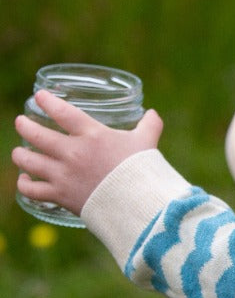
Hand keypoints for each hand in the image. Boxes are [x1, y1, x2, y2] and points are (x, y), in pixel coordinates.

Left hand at [12, 89, 163, 215]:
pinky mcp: (60, 195)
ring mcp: (63, 174)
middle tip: (21, 122)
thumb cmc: (142, 169)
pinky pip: (32, 190)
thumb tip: (153, 114)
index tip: (39, 96)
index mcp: (92, 135)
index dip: (48, 101)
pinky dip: (24, 184)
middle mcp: (72, 152)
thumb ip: (150, 125)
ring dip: (20, 154)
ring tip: (19, 151)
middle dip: (25, 126)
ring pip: (28, 161)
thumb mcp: (147, 141)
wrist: (137, 201)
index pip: (63, 112)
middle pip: (36, 134)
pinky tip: (24, 180)